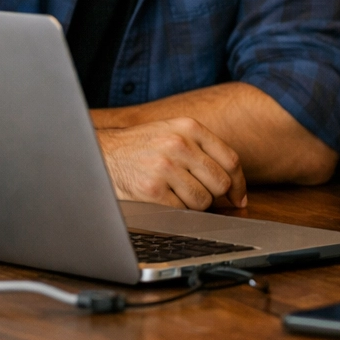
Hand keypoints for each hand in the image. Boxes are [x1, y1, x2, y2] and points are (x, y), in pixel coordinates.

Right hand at [96, 117, 248, 209]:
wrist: (101, 154)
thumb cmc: (141, 147)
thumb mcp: (173, 133)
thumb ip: (203, 151)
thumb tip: (235, 188)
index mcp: (189, 127)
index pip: (231, 160)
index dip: (239, 184)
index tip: (238, 198)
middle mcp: (179, 144)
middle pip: (220, 183)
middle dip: (215, 196)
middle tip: (201, 197)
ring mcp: (165, 167)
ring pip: (203, 201)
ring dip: (194, 204)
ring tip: (175, 194)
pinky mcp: (151, 189)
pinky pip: (181, 211)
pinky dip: (176, 211)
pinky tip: (163, 199)